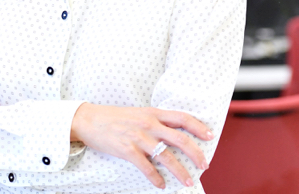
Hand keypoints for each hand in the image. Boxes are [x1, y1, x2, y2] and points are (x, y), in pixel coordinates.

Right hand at [70, 103, 212, 188]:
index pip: (182, 118)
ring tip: (188, 181)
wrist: (88, 120)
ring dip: (180, 171)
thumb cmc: (113, 118)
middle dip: (196, 154)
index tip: (210, 137)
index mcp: (152, 113)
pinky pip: (147, 167)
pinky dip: (156, 178)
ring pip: (167, 157)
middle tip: (204, 165)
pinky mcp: (127, 149)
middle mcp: (148, 124)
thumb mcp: (137, 113)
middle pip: (180, 139)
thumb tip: (171, 135)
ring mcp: (138, 137)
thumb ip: (154, 121)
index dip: (199, 127)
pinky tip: (161, 185)